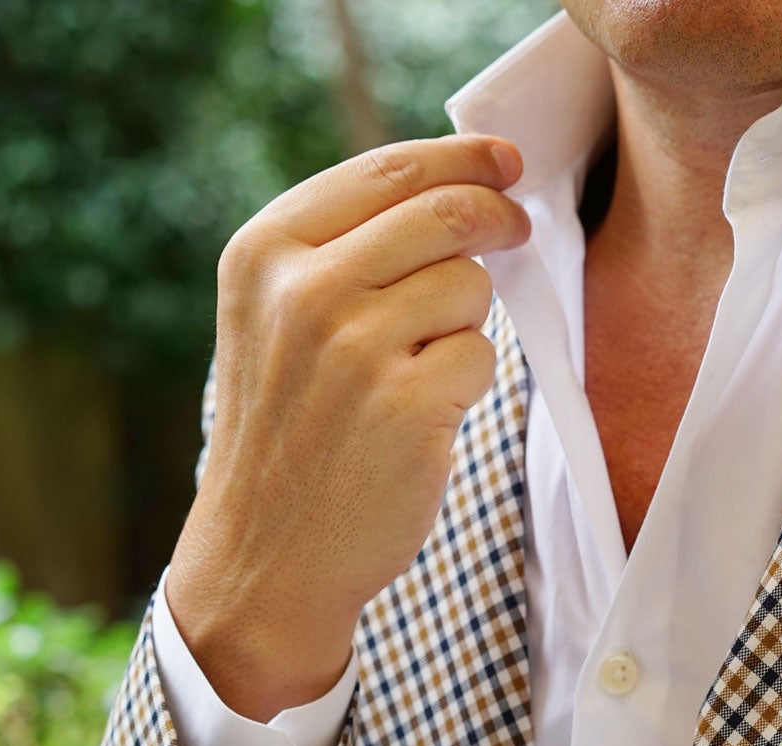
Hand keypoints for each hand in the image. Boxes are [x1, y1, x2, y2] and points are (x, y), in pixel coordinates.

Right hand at [165, 133, 531, 719]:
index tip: (505, 160)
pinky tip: (421, 417)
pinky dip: (466, 383)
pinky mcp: (409, 405)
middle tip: (516, 230)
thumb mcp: (277, 318)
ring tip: (414, 370)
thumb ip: (346, 248)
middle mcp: (304, 291)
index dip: (461, 158)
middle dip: (496, 218)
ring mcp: (356, 348)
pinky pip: (481, 357)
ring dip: (465, 323)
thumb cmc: (290, 427)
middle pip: (445, 215)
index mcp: (264, 253)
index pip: (385, 172)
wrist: (267, 551)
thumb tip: (462, 182)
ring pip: (470, 286)